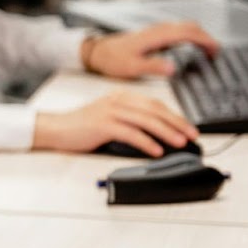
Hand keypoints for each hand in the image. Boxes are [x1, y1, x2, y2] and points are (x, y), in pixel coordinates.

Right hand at [32, 90, 196, 156]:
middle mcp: (118, 100)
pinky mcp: (103, 125)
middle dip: (177, 123)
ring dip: (167, 132)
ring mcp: (110, 111)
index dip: (175, 115)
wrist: (55, 129)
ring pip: (146, 120)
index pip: (155, 104)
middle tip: (192, 135)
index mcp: (121, 97)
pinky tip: (156, 150)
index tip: (188, 127)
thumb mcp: (109, 119)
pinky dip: (146, 142)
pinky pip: (130, 133)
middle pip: (154, 110)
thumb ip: (129, 122)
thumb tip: (156, 137)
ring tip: (180, 142)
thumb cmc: (81, 127)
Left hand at [82, 22, 219, 79]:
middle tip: (216, 54)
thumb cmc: (112, 59)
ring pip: (185, 27)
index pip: (188, 32)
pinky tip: (191, 49)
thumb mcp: (131, 67)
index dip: (205, 40)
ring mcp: (157, 31)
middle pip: (190, 27)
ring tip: (208, 53)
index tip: (216, 51)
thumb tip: (173, 68)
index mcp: (156, 36)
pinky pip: (178, 31)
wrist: (98, 52)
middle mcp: (158, 30)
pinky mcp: (154, 34)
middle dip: (206, 38)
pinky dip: (190, 37)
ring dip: (199, 37)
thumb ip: (153, 66)